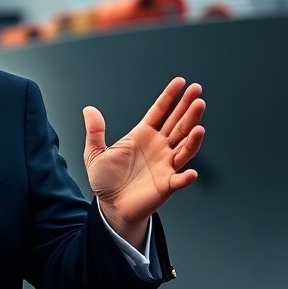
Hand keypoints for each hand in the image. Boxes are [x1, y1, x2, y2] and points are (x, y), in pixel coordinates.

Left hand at [83, 77, 204, 245]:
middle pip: (177, 123)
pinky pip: (179, 180)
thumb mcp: (95, 154)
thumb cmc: (106, 180)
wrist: (110, 206)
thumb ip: (95, 132)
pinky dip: (186, 177)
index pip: (159, 111)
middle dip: (187, 108)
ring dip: (192, 135)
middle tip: (197, 92)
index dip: (169, 97)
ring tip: (199, 121)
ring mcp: (165, 165)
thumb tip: (89, 109)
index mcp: (142, 135)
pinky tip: (191, 172)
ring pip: (184, 146)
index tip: (180, 82)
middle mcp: (159, 147)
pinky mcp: (167, 185)